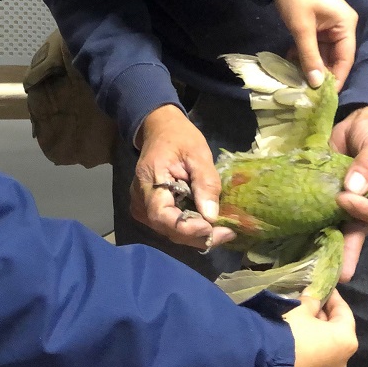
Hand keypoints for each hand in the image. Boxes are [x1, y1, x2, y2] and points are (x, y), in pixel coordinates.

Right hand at [130, 105, 235, 249]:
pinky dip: (191, 229)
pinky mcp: (150, 211)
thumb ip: (205, 183)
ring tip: (223, 231)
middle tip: (228, 232)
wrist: (161, 130)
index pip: (162, 215)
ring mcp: (142, 207)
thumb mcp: (198, 153)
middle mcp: (140, 199)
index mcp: (149, 180)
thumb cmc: (179, 137)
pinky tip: (210, 225)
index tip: (211, 227)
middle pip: (168, 229)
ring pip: (170, 232)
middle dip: (198, 236)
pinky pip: (170, 226)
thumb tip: (212, 216)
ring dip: (197, 235)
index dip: (186, 227)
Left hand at [273, 0, 357, 89]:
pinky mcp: (316, 24)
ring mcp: (328, 25)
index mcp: (346, 24)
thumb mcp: (302, 29)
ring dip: (311, 64)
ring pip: (323, 52)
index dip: (338, 77)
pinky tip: (293, 64)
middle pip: (335, 56)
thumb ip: (310, 56)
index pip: (346, 58)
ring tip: (299, 81)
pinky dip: (304, 54)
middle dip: (322, 73)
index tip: (327, 96)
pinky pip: (314, 45)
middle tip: (309, 92)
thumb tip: (317, 83)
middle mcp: (342, 25)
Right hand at [281, 291, 357, 366]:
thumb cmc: (289, 332)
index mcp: (345, 340)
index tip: (325, 287)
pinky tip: (291, 345)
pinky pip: (311, 364)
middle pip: (336, 334)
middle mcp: (342, 362)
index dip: (334, 297)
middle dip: (323, 318)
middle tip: (309, 306)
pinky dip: (306, 353)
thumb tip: (314, 296)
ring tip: (298, 325)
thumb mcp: (299, 309)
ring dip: (315, 337)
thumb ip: (311, 300)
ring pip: (324, 351)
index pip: (344, 312)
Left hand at [330, 105, 367, 280]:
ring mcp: (363, 207)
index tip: (345, 197)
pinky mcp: (343, 205)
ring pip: (353, 232)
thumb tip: (354, 187)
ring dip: (342, 252)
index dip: (365, 209)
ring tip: (333, 277)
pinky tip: (319, 255)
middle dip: (352, 248)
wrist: (363, 120)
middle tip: (341, 272)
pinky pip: (337, 222)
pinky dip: (328, 236)